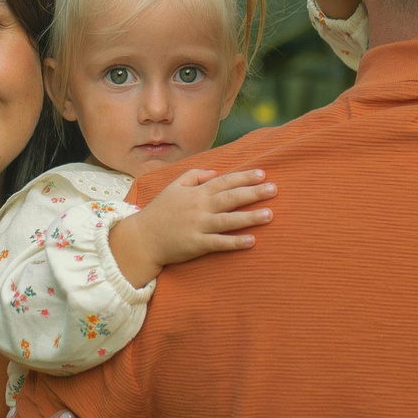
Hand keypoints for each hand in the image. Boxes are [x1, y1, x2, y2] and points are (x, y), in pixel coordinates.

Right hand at [113, 167, 273, 281]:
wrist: (143, 238)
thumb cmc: (160, 211)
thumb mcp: (174, 186)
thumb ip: (194, 175)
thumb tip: (215, 173)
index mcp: (196, 192)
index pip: (224, 182)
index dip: (244, 177)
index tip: (263, 174)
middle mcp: (199, 207)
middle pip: (230, 198)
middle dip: (253, 193)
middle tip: (274, 189)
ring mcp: (198, 226)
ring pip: (228, 220)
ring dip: (250, 217)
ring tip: (270, 214)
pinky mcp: (196, 244)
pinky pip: (219, 243)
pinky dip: (235, 242)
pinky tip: (252, 240)